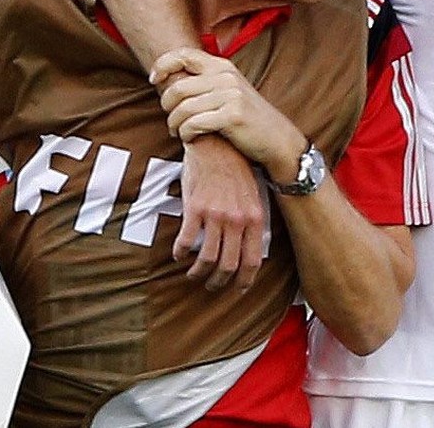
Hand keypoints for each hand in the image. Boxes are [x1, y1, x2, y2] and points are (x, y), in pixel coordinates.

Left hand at [151, 48, 305, 170]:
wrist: (278, 139)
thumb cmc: (249, 118)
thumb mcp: (230, 91)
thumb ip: (206, 82)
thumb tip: (169, 82)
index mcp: (223, 66)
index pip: (184, 55)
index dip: (163, 65)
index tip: (154, 80)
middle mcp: (226, 77)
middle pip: (178, 87)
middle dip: (167, 107)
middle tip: (171, 120)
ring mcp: (231, 95)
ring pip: (183, 109)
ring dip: (175, 124)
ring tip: (179, 132)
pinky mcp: (232, 115)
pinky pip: (193, 124)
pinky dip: (186, 133)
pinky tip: (191, 138)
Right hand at [177, 133, 267, 291]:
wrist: (218, 144)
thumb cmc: (237, 170)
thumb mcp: (254, 196)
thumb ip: (253, 221)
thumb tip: (252, 246)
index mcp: (255, 219)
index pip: (252, 260)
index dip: (244, 280)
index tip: (237, 289)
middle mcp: (237, 220)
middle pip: (228, 265)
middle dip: (219, 282)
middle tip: (211, 285)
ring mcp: (216, 215)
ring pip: (207, 258)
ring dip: (198, 272)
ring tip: (193, 274)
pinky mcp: (195, 208)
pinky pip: (186, 241)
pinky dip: (181, 253)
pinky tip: (178, 255)